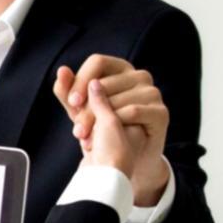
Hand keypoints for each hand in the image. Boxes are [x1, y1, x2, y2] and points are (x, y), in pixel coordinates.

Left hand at [54, 55, 170, 204]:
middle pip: (105, 83)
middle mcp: (139, 76)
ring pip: (117, 99)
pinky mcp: (160, 111)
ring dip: (97, 121)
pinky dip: (115, 125)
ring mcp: (152, 92)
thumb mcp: (79, 110)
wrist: (122, 161)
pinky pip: (133, 111)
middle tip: (76, 129)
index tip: (72, 103)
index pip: (98, 61)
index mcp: (119, 68)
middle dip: (86, 109)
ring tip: (85, 139)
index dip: (81, 80)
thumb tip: (62, 70)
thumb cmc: (100, 129)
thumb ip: (67, 91)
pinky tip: (104, 139)